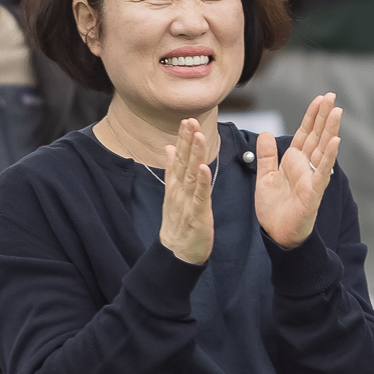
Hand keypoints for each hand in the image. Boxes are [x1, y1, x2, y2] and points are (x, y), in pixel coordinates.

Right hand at [158, 119, 215, 264]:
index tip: (187, 120)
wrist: (176, 252)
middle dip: (187, 140)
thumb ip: (172, 169)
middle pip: (184, 161)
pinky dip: (202, 182)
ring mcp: (187, 202)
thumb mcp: (173, 193)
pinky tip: (204, 169)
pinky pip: (200, 196)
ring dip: (195, 155)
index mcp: (176, 184)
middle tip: (190, 120)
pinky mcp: (197, 215)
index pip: (179, 157)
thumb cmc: (178, 222)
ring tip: (198, 136)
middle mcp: (180, 190)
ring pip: (192, 174)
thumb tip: (169, 148)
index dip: (183, 139)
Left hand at [254, 93, 341, 248]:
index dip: (312, 116)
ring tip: (337, 112)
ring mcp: (312, 178)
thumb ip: (266, 155)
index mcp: (294, 161)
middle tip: (332, 96)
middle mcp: (306, 167)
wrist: (276, 234)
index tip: (320, 99)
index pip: (305, 133)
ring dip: (330, 130)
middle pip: (317, 136)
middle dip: (324, 116)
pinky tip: (336, 141)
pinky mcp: (314, 192)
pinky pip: (322, 172)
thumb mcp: (264, 177)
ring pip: (323, 149)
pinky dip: (330, 156)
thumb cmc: (273, 209)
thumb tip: (265, 133)